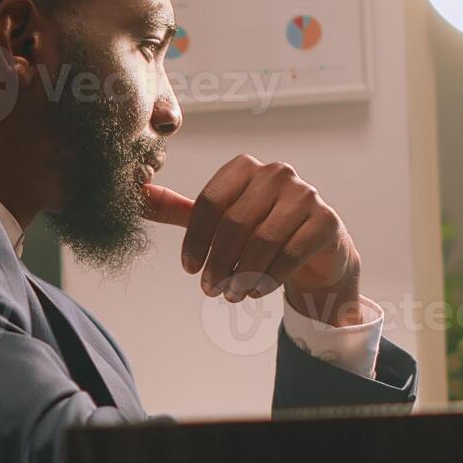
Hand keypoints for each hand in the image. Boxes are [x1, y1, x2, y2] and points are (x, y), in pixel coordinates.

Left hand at [143, 155, 364, 325]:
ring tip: (232, 295)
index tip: (189, 269)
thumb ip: (177, 209)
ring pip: (262, 240)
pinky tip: (256, 290)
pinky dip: (268, 277)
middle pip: (234, 223)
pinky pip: (290, 253)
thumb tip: (136, 194)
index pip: (210, 203)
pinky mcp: (326, 221)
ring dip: (242, 274)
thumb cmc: (257, 230)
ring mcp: (306, 195)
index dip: (195, 240)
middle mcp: (276, 173)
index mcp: (243, 168)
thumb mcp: (216, 219)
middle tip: (209, 289)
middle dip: (218, 262)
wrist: (313, 249)